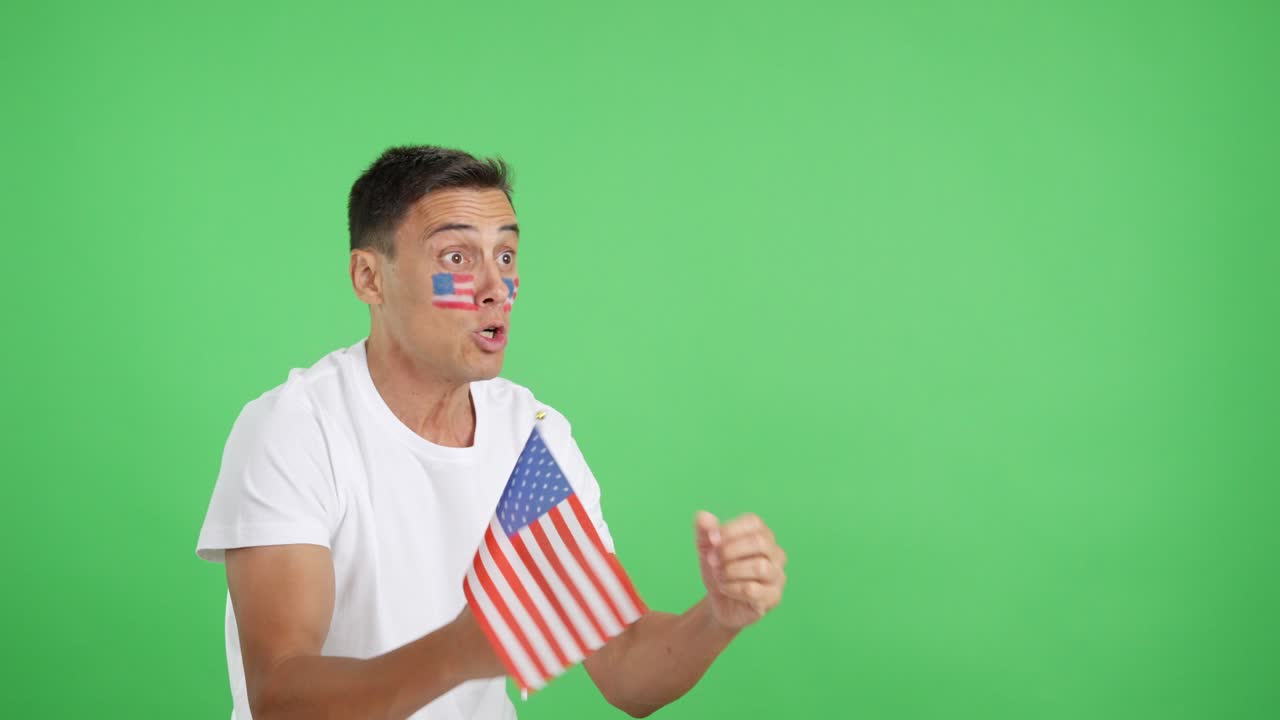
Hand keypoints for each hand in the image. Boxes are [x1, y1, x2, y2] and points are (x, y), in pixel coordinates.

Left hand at [695, 512, 786, 630]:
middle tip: (712, 559)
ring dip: (731, 570)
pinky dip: (732, 588)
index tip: (711, 540)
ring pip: (759, 567)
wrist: (719, 602)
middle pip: (759, 542)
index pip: (754, 522)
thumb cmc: (718, 570)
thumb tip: (703, 516)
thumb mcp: (706, 549)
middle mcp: (775, 553)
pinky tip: (724, 588)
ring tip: (718, 575)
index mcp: (762, 535)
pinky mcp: (773, 597)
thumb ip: (704, 531)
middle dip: (730, 550)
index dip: (730, 529)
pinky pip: (753, 590)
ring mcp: (777, 575)